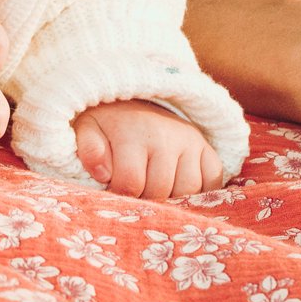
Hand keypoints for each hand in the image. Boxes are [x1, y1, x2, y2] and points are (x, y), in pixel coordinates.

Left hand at [73, 100, 223, 197]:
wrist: (132, 103)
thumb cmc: (107, 126)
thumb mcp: (87, 131)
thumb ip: (89, 150)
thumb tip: (102, 173)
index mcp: (134, 132)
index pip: (131, 184)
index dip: (120, 195)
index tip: (113, 189)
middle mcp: (167, 135)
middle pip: (160, 190)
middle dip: (144, 198)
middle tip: (134, 191)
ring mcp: (190, 141)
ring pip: (188, 190)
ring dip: (171, 198)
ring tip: (154, 189)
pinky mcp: (206, 147)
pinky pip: (213, 181)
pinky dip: (200, 192)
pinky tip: (180, 189)